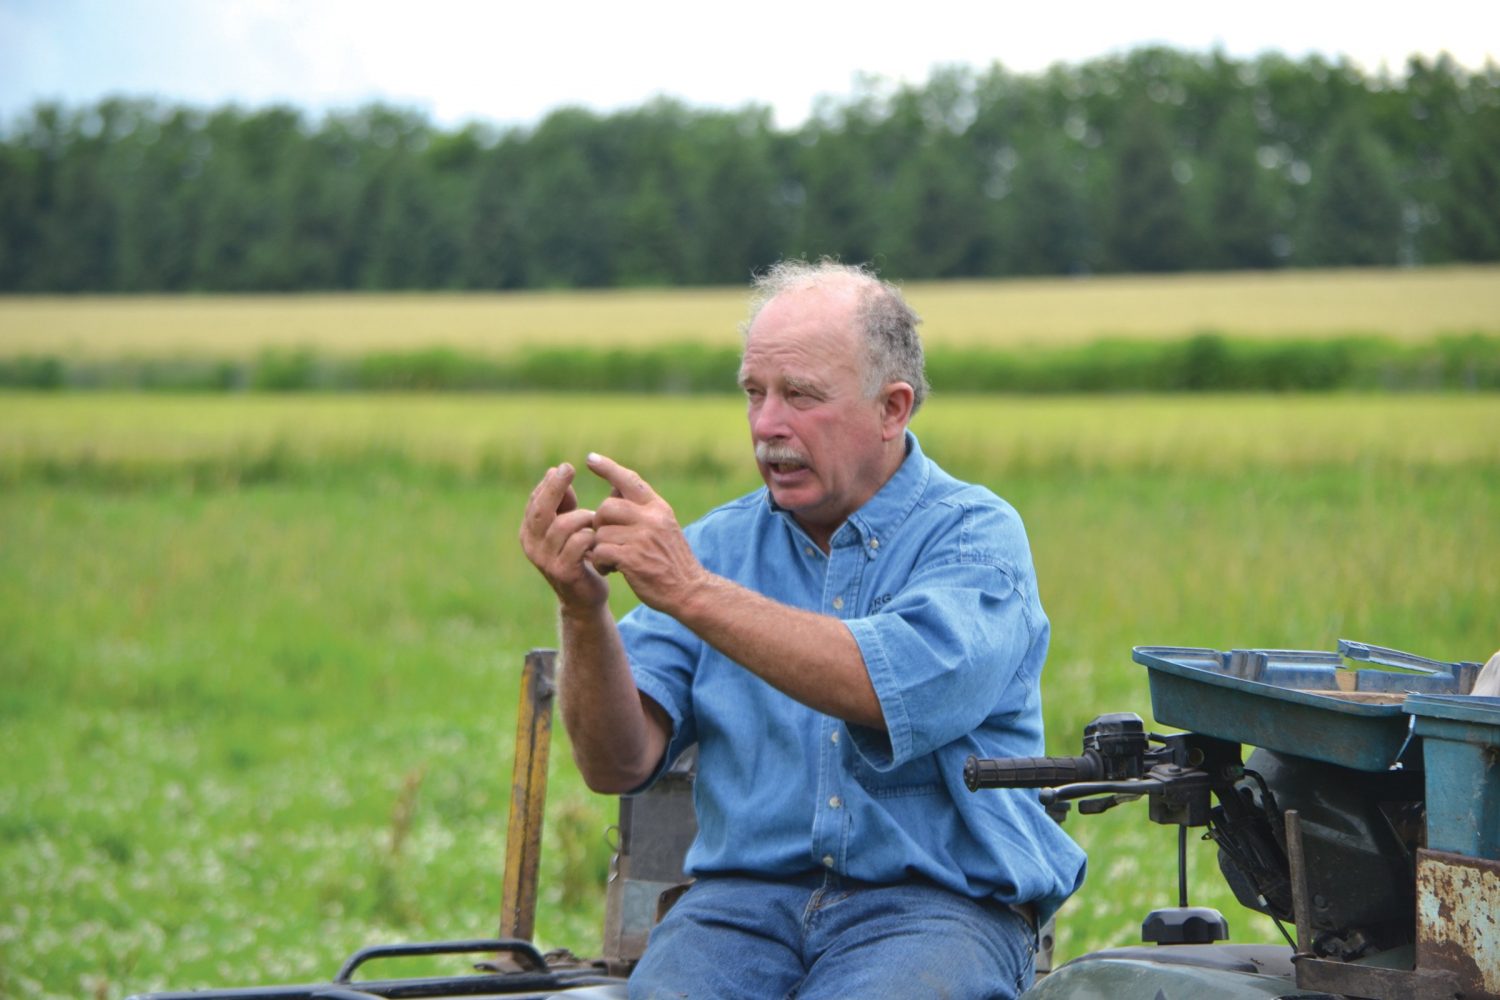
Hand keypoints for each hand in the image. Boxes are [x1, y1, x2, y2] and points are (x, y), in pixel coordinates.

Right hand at [519, 462, 608, 608]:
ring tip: (595, 521)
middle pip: (541, 510)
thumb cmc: (578, 554)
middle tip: (569, 469)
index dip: (549, 484)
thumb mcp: (568, 526)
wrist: (583, 597)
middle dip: (555, 487)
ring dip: (584, 517)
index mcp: (529, 531)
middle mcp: (531, 545)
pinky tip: (598, 538)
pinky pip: (578, 543)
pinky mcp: (563, 572)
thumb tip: (558, 472)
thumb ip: (563, 502)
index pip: (535, 501)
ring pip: (564, 525)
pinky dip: (591, 535)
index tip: (564, 467)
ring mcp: (545, 560)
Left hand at [587, 452, 705, 612]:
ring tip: (610, 560)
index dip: (608, 468)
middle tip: (606, 539)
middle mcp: (651, 518)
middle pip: (607, 507)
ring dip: (599, 547)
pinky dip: (600, 562)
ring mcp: (642, 538)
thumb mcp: (663, 526)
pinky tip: (610, 570)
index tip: (590, 458)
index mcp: (658, 508)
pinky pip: (601, 551)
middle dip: (599, 523)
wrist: (689, 590)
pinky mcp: (632, 559)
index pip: (629, 480)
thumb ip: (641, 509)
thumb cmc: (672, 560)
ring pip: (601, 532)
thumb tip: (614, 487)